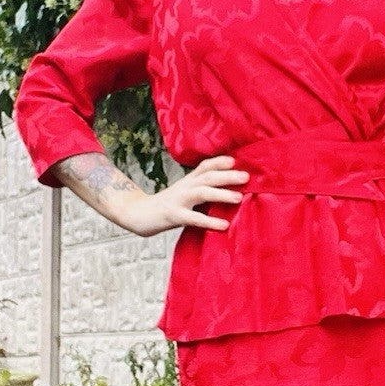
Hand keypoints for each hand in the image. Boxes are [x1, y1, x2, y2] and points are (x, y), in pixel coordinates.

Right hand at [114, 154, 249, 237]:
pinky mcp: (174, 216)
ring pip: (201, 192)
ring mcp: (178, 201)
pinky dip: (209, 221)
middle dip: (227, 176)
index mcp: (188, 181)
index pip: (205, 166)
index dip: (219, 161)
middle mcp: (184, 187)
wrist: (138, 214)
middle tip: (247, 177)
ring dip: (221, 194)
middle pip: (207, 177)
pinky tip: (223, 225)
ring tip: (239, 198)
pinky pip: (193, 218)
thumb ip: (202, 190)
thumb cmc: (167, 206)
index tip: (235, 160)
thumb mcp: (184, 193)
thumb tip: (229, 192)